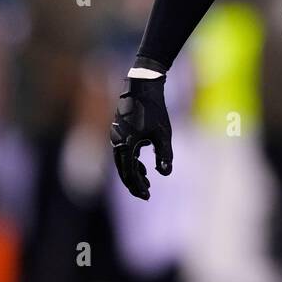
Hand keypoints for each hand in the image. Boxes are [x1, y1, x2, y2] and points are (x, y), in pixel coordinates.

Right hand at [110, 75, 172, 199]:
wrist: (143, 86)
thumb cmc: (154, 109)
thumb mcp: (163, 134)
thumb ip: (164, 155)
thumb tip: (165, 173)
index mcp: (125, 144)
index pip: (129, 173)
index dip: (138, 186)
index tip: (148, 196)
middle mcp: (117, 142)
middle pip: (123, 170)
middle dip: (134, 183)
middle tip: (146, 194)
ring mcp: (116, 136)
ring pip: (123, 161)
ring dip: (134, 172)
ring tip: (147, 181)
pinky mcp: (120, 131)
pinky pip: (124, 152)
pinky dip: (132, 161)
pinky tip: (143, 166)